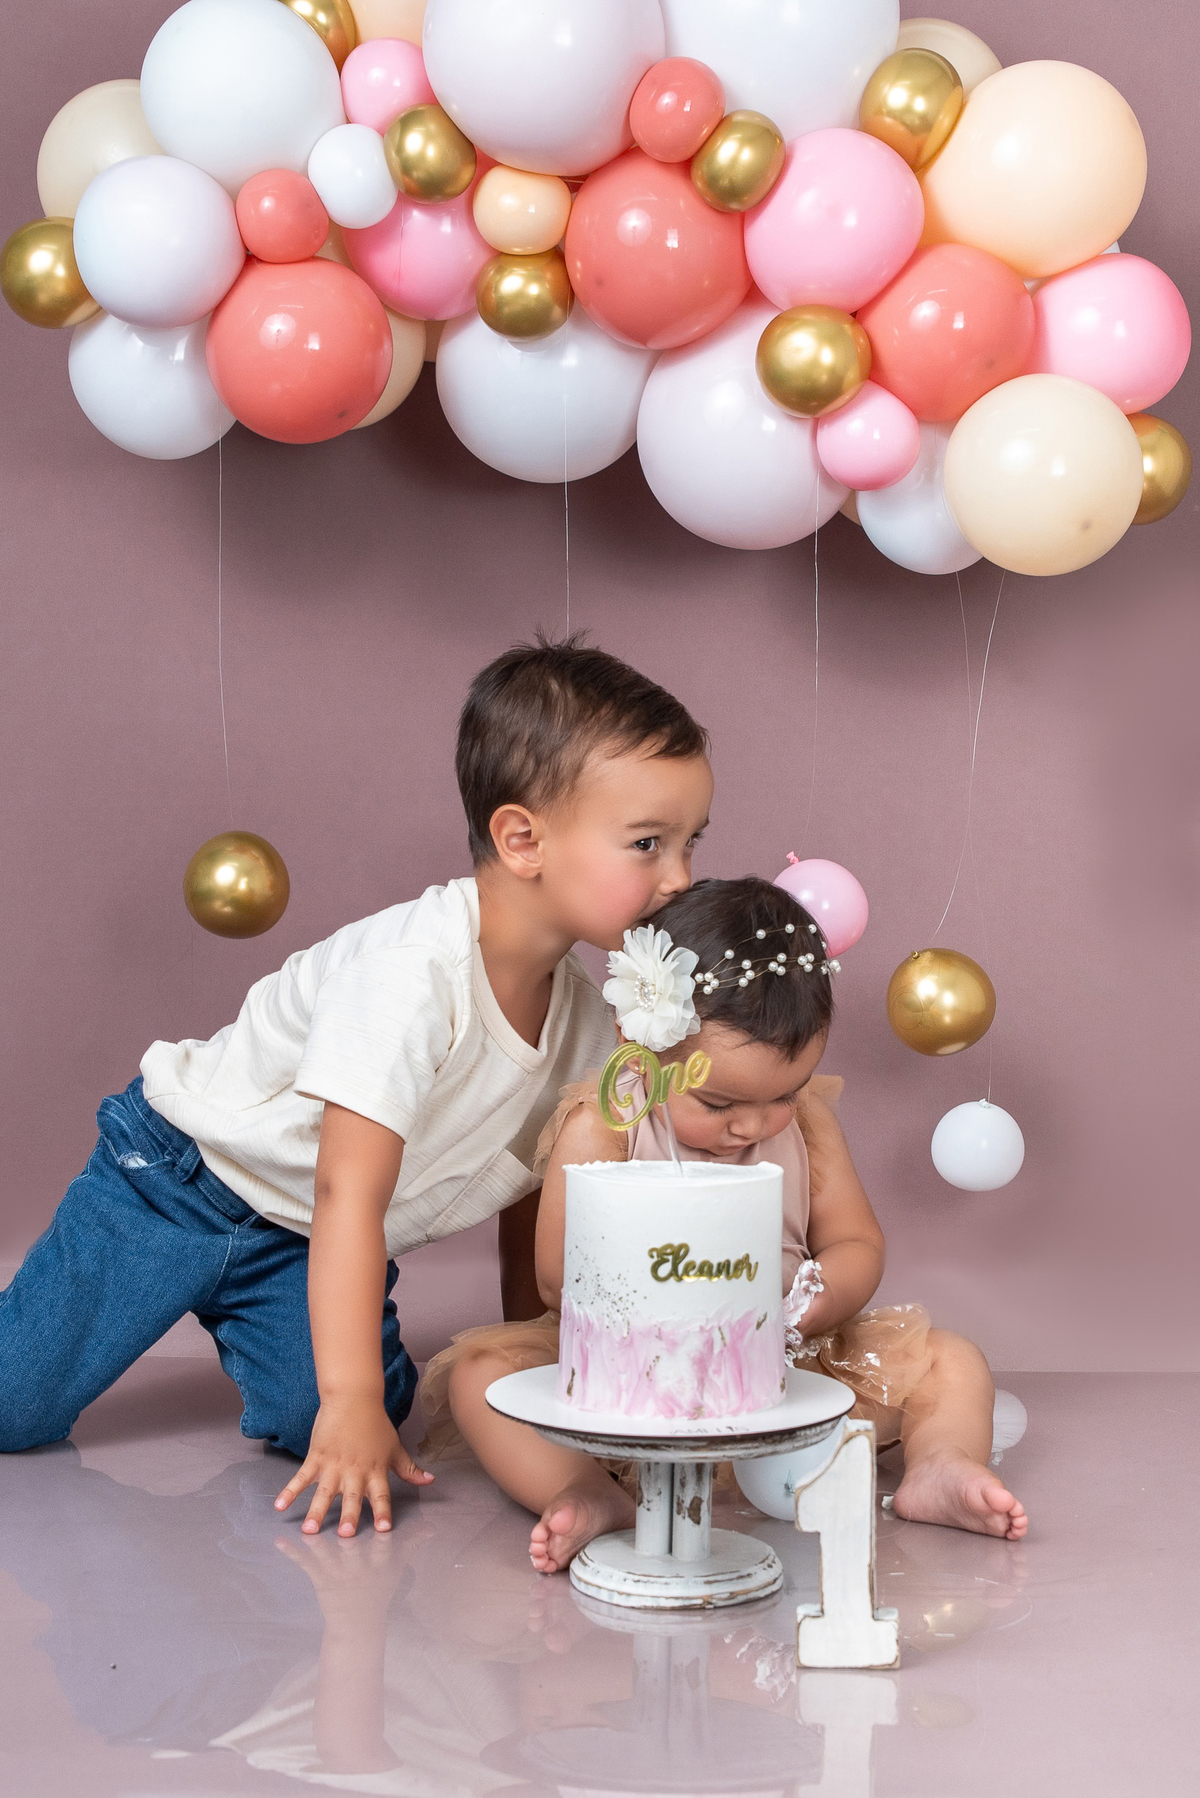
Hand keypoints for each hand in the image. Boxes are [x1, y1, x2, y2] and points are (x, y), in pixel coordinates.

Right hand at [274, 1395, 432, 1536]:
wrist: (353, 1397)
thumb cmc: (375, 1424)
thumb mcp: (394, 1448)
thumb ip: (409, 1468)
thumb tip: (430, 1481)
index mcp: (375, 1470)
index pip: (381, 1495)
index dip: (382, 1512)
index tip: (383, 1529)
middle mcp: (355, 1471)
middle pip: (352, 1497)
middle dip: (349, 1515)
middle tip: (345, 1534)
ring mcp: (334, 1464)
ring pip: (324, 1492)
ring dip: (317, 1511)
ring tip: (309, 1529)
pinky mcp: (317, 1456)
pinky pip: (302, 1477)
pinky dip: (290, 1491)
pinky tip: (280, 1506)